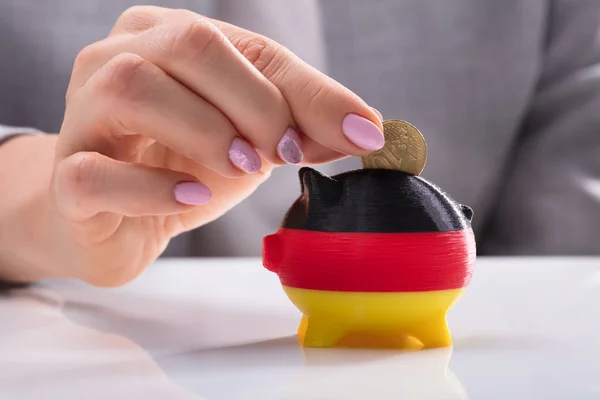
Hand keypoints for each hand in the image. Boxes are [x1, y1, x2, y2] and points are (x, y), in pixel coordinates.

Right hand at [49, 6, 382, 285]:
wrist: (110, 221)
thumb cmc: (178, 168)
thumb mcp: (248, 140)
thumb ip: (300, 126)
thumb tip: (366, 128)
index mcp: (166, 39)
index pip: (248, 47)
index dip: (308, 90)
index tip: (359, 131)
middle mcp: (116, 60)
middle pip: (188, 44)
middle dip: (253, 101)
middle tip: (283, 151)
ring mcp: (82, 116)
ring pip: (133, 87)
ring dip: (206, 130)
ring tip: (242, 167)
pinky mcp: (67, 178)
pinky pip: (95, 172)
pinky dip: (152, 187)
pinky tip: (190, 197)